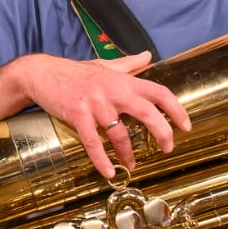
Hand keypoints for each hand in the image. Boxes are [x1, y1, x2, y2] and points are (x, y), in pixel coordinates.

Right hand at [14, 51, 189, 178]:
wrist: (41, 73)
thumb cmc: (75, 72)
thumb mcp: (105, 66)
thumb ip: (129, 64)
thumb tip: (148, 56)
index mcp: (123, 81)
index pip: (159, 92)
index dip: (176, 110)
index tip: (186, 126)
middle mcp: (113, 91)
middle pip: (148, 112)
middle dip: (162, 133)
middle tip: (167, 148)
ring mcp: (95, 103)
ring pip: (120, 132)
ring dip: (128, 153)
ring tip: (131, 164)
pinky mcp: (77, 115)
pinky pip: (93, 142)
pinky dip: (102, 160)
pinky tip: (108, 172)